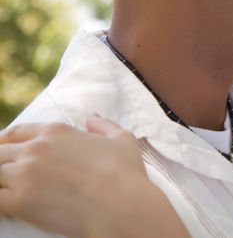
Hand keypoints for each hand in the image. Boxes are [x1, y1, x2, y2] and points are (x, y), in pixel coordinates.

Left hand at [0, 116, 188, 237]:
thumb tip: (91, 118)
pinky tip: (7, 208)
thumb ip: (104, 125)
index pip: (16, 132)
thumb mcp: (122, 139)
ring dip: (0, 183)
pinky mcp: (19, 200)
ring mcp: (25, 173)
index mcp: (57, 132)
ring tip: (8, 192)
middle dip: (1, 163)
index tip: (5, 151)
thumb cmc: (125, 174)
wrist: (121, 204)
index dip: (6, 141)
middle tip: (7, 177)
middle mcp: (37, 148)